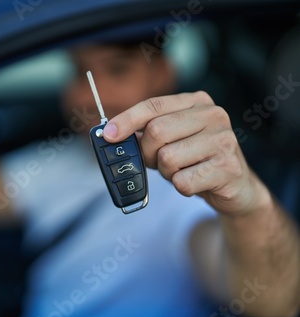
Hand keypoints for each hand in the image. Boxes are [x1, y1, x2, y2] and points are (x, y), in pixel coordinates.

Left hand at [103, 91, 268, 215]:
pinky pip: (182, 181)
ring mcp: (224, 140)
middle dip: (148, 153)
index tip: (108, 134)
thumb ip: (146, 133)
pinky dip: (181, 187)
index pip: (153, 105)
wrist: (237, 187)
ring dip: (167, 172)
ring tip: (183, 171)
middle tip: (158, 162)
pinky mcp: (228, 167)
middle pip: (156, 131)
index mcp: (196, 102)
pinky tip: (195, 182)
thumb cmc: (196, 160)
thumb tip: (111, 135)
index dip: (127, 120)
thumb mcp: (171, 140)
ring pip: (168, 158)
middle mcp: (213, 115)